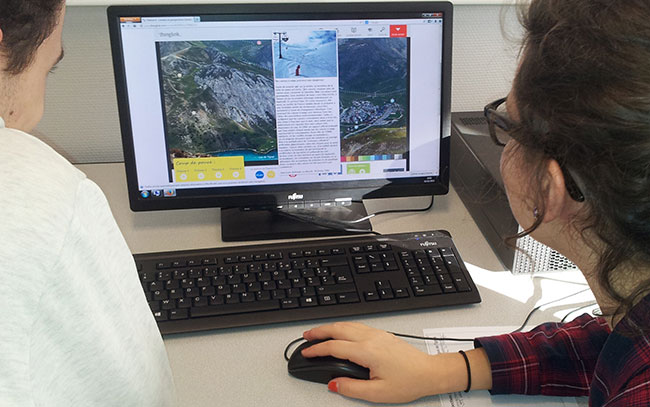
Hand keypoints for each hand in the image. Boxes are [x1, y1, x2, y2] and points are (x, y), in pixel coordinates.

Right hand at [302, 322, 469, 402]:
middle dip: (319, 331)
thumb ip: (352, 388)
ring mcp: (377, 334)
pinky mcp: (382, 334)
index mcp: (367, 351)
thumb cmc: (409, 381)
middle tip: (306, 337)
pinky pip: (357, 325)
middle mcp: (371, 338)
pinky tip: (340, 331)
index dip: (317, 349)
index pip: (334, 347)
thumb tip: (334, 384)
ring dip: (330, 327)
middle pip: (338, 329)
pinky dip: (343, 327)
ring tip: (318, 332)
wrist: (429, 372)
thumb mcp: (378, 392)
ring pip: (347, 324)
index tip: (306, 353)